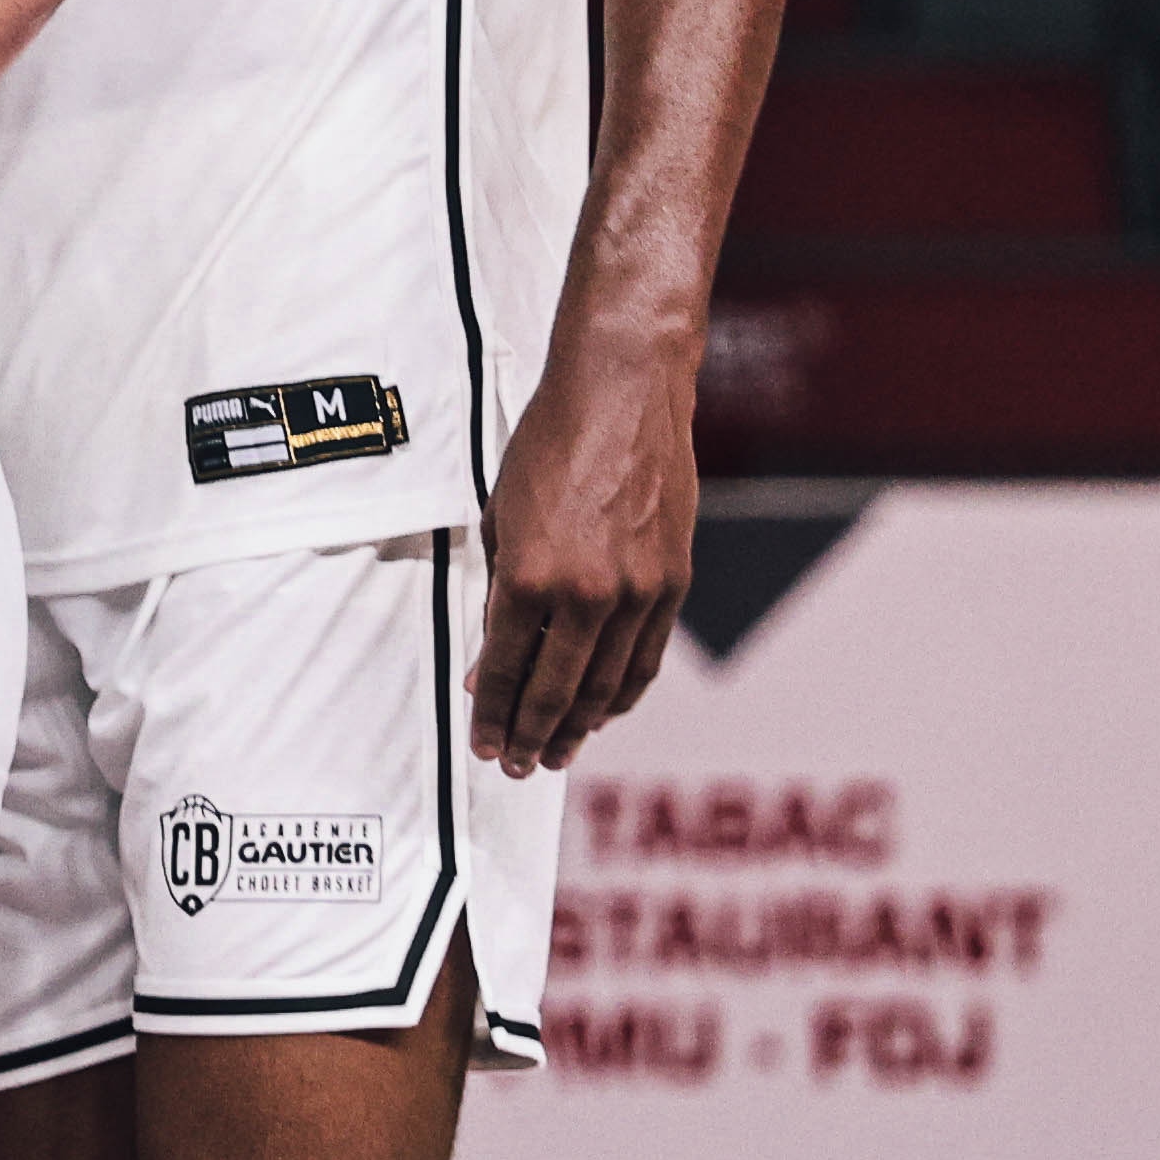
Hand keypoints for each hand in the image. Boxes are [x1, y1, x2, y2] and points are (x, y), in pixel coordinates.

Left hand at [469, 328, 696, 774]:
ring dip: (580, 726)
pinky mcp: (673, 583)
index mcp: (530, 574)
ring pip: (606, 685)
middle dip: (533, 735)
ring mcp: (637, 592)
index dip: (494, 713)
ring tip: (557, 753)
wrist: (621, 396)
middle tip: (517, 764)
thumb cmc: (548, 446)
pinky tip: (604, 711)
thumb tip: (498, 652)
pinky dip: (622, 693)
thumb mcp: (501, 516)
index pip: (507, 667)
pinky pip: (645, 658)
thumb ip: (501, 589)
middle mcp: (587, 593)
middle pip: (557, 690)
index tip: (486, 743)